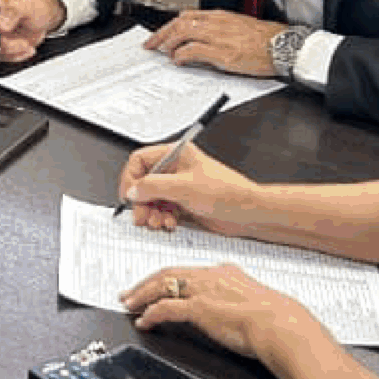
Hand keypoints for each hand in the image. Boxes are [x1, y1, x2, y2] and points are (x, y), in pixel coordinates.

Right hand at [117, 140, 261, 233]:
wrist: (248, 213)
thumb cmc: (227, 193)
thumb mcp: (183, 187)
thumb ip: (153, 186)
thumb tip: (133, 189)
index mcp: (176, 154)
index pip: (140, 161)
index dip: (131, 178)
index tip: (130, 196)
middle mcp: (176, 169)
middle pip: (144, 183)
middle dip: (141, 202)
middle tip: (141, 216)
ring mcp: (180, 187)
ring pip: (152, 199)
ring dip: (152, 213)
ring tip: (158, 222)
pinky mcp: (184, 203)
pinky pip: (163, 210)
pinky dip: (163, 218)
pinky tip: (169, 224)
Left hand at [121, 261, 322, 365]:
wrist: (282, 326)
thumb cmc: (275, 320)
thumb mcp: (254, 301)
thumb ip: (237, 299)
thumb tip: (232, 310)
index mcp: (225, 272)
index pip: (187, 270)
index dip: (167, 277)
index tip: (156, 284)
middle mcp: (211, 276)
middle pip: (168, 274)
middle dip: (145, 283)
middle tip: (129, 293)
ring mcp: (203, 291)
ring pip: (161, 286)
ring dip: (141, 296)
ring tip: (129, 304)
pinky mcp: (198, 308)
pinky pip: (165, 308)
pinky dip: (150, 314)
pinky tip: (144, 321)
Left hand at [143, 9, 283, 77]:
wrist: (284, 46)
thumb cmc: (266, 40)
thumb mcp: (238, 29)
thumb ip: (218, 32)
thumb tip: (200, 42)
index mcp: (220, 17)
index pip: (187, 16)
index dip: (169, 25)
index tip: (160, 35)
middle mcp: (217, 23)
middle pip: (180, 22)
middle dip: (161, 34)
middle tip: (151, 45)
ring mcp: (219, 37)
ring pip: (183, 32)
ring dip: (169, 44)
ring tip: (164, 53)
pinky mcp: (223, 53)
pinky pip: (194, 50)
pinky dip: (182, 55)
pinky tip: (179, 61)